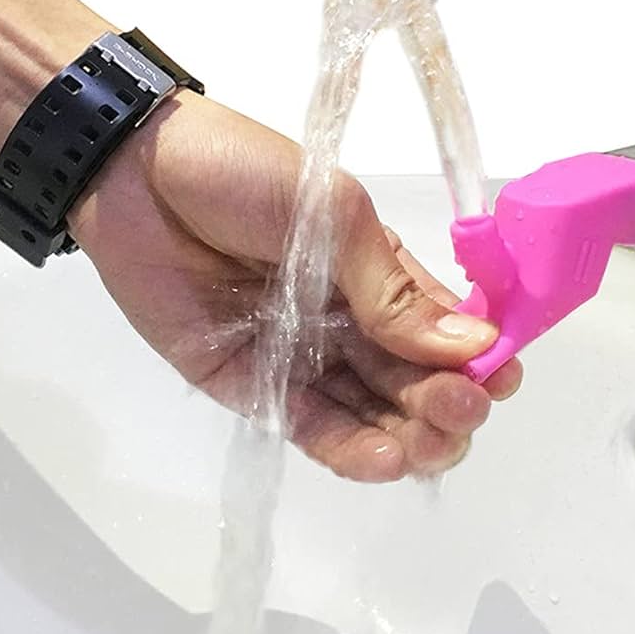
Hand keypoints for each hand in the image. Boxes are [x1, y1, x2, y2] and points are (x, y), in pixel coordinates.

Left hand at [70, 91, 521, 481]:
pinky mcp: (253, 388)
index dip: (478, 359)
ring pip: (370, 413)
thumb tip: (475, 347)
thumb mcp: (334, 215)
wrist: (135, 174)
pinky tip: (383, 459)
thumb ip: (393, 289)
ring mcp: (304, 359)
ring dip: (407, 437)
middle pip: (413, 381)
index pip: (444, 330)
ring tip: (428, 448)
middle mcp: (351, 323)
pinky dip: (349, 447)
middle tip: (460, 414)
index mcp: (380, 275)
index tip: (500, 379)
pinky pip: (311, 425)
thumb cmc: (245, 175)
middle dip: (445, 405)